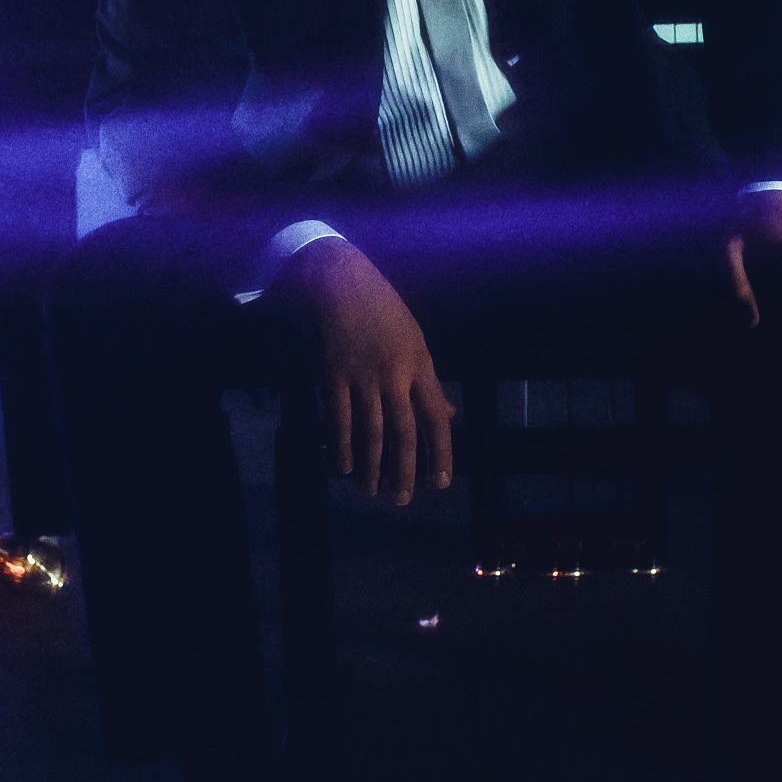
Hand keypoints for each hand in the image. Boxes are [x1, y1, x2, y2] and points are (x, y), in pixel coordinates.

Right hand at [273, 239, 454, 503]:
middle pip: (403, 432)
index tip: (442, 483)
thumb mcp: (416, 340)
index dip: (441, 452)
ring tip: (373, 491)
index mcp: (420, 364)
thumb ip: (430, 382)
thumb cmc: (382, 309)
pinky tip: (344, 467)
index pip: (436, 417)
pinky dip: (341, 446)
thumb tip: (449, 415)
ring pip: (370, 431)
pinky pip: (337, 419)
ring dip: (372, 466)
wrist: (339, 280)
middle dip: (404, 471)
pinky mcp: (332, 375)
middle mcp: (394, 374)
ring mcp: (361, 376)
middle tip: (401, 501)